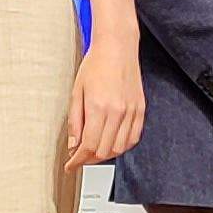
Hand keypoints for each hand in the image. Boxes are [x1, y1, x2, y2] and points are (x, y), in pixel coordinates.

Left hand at [63, 46, 144, 170]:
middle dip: (89, 160)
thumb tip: (73, 145)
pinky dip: (122, 146)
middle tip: (80, 158)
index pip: (88, 146)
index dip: (78, 161)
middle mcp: (118, 112)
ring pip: (120, 148)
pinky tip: (112, 143)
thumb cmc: (96, 64)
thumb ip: (75, 121)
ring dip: (105, 155)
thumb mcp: (76, 92)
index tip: (71, 165)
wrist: (117, 47)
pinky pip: (134, 138)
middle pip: (104, 151)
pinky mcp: (141, 110)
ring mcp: (132, 112)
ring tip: (94, 152)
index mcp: (99, 107)